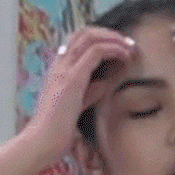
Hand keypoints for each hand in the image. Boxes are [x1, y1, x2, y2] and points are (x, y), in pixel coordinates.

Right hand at [24, 27, 135, 163]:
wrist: (44, 141)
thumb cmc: (59, 129)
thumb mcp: (78, 105)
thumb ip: (89, 92)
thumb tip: (104, 83)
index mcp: (59, 70)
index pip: (79, 41)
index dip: (101, 39)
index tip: (120, 48)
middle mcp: (60, 64)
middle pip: (85, 33)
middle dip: (110, 34)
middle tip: (129, 43)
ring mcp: (64, 69)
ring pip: (91, 37)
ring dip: (115, 39)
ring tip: (131, 48)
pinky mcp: (73, 77)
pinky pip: (96, 51)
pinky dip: (113, 49)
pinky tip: (125, 56)